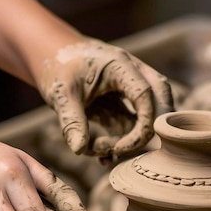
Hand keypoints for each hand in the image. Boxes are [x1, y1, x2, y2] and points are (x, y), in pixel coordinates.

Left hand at [38, 39, 173, 159]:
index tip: (119, 148)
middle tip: (118, 151)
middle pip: (160, 105)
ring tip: (96, 150)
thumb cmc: (56, 66)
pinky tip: (101, 154)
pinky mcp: (122, 103)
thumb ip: (71, 121)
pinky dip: (120, 142)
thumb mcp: (61, 93)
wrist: (49, 55)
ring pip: (145, 119)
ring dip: (127, 141)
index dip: (141, 126)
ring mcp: (130, 90)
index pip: (147, 95)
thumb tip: (80, 149)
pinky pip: (130, 126)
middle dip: (144, 134)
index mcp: (121, 66)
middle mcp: (133, 75)